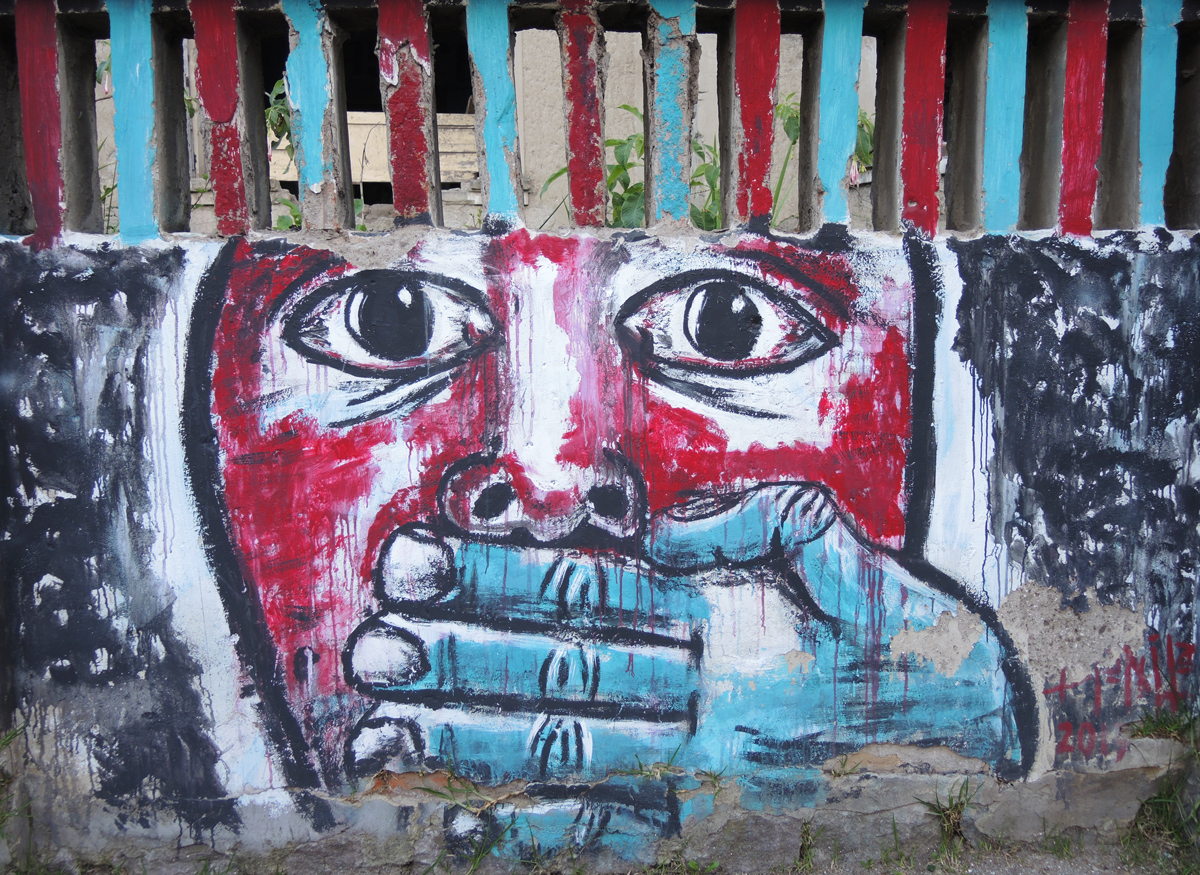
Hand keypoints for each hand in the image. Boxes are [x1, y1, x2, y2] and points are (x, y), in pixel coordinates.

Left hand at [345, 483, 1024, 788]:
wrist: (971, 721)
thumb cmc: (904, 624)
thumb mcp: (848, 543)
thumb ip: (757, 519)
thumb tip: (659, 533)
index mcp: (733, 628)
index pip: (591, 596)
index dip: (497, 578)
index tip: (416, 564)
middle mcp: (706, 705)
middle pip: (560, 675)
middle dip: (457, 661)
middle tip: (368, 651)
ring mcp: (704, 770)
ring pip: (570, 752)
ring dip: (470, 743)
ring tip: (381, 738)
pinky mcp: (713, 811)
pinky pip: (615, 825)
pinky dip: (536, 826)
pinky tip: (463, 823)